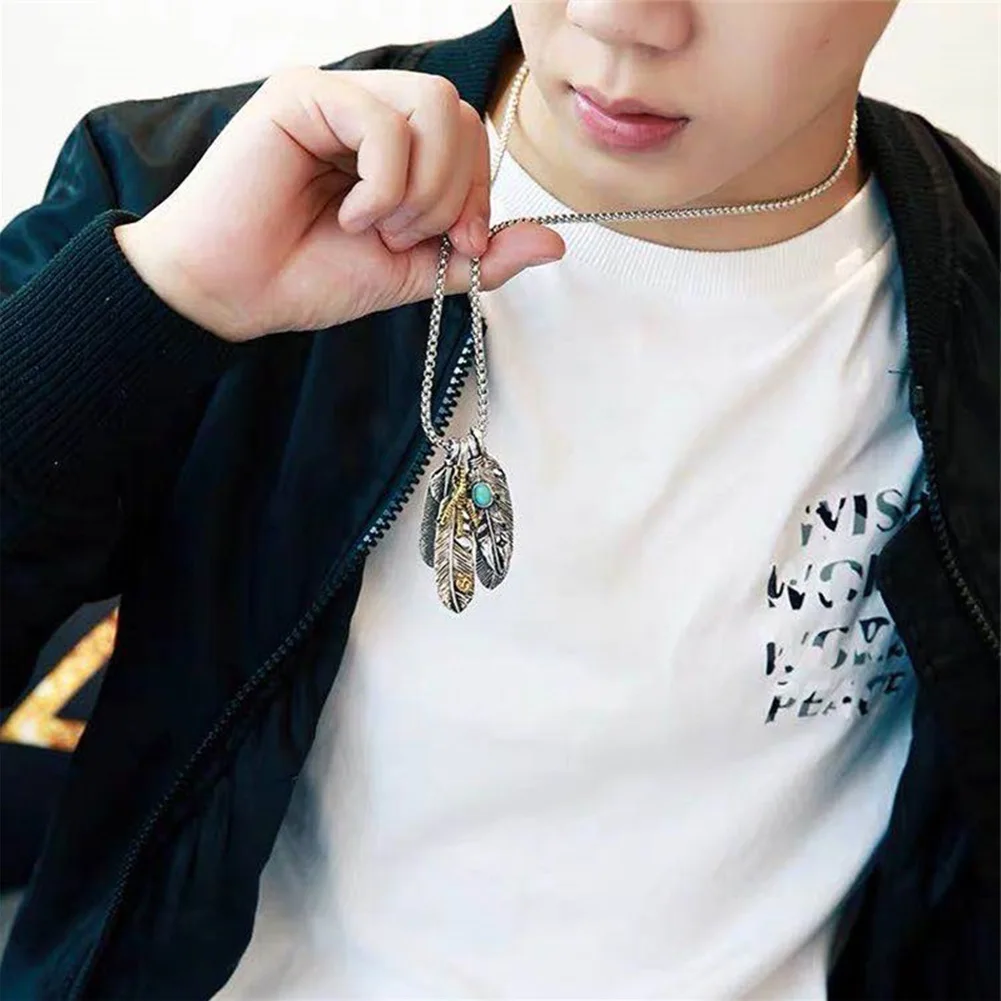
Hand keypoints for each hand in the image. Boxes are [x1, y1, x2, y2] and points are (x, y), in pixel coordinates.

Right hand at [114, 66, 564, 342]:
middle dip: (456, 193)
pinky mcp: (302, 94)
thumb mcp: (415, 273)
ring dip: (424, 187)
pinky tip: (349, 216)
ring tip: (379, 228)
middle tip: (412, 241)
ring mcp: (337, 96)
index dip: (480, 193)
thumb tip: (556, 241)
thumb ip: (481, 256)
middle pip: (462, 115)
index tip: (462, 248)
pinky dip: (384, 184)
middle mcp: (370, 113)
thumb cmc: (309, 277)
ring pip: (435, 106)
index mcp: (396, 148)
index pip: (471, 137)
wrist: (234, 294)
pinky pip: (383, 122)